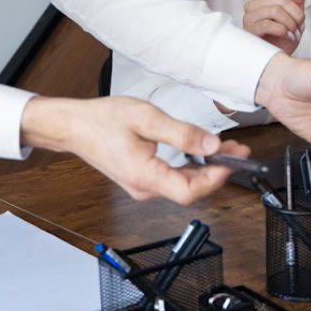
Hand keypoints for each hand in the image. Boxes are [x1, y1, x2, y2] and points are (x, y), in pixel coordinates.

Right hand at [20, 95, 250, 203]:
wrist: (73, 126)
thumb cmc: (102, 120)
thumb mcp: (147, 118)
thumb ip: (182, 134)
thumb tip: (211, 146)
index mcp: (145, 176)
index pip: (190, 191)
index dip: (217, 178)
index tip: (233, 159)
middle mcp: (144, 188)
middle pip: (190, 190)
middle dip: (217, 170)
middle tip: (236, 149)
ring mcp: (142, 186)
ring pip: (183, 185)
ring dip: (206, 168)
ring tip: (223, 148)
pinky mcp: (141, 179)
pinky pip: (172, 179)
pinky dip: (190, 167)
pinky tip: (200, 152)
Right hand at [242, 0, 308, 53]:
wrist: (277, 59)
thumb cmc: (282, 37)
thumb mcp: (294, 14)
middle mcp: (254, 5)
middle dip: (296, 13)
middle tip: (299, 25)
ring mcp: (249, 17)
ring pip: (275, 10)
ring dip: (291, 23)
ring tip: (293, 32)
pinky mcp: (250, 30)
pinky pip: (269, 24)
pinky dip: (283, 31)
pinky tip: (287, 36)